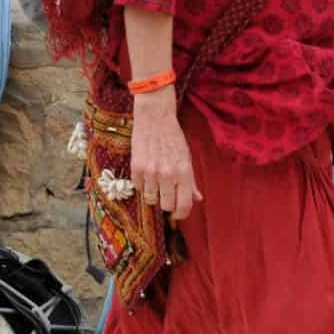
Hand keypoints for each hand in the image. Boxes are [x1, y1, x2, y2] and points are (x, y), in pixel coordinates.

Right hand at [129, 87, 201, 221]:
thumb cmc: (173, 138)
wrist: (154, 118)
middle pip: (166, 206)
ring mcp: (151, 172)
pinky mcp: (137, 168)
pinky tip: (147, 172)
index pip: (184, 205)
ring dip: (154, 194)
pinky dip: (143, 185)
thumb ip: (191, 181)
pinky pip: (139, 188)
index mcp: (183, 172)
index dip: (181, 214)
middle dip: (167, 204)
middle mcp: (167, 174)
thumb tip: (197, 199)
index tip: (178, 215)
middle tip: (167, 196)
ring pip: (151, 199)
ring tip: (156, 181)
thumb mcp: (187, 158)